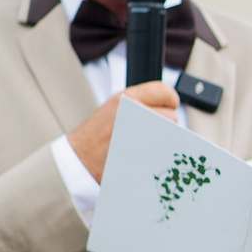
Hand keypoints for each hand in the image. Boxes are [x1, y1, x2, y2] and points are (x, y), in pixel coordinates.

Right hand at [65, 82, 181, 181]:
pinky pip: (165, 151)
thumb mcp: (115, 108)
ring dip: (164, 139)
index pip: (165, 91)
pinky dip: (160, 153)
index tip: (168, 107)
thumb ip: (140, 103)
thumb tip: (165, 106)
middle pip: (172, 116)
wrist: (80, 159)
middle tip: (151, 131)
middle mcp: (136, 112)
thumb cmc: (96, 136)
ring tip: (145, 143)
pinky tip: (146, 153)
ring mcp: (142, 133)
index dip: (170, 100)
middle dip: (166, 124)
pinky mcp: (146, 153)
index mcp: (127, 97)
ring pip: (171, 134)